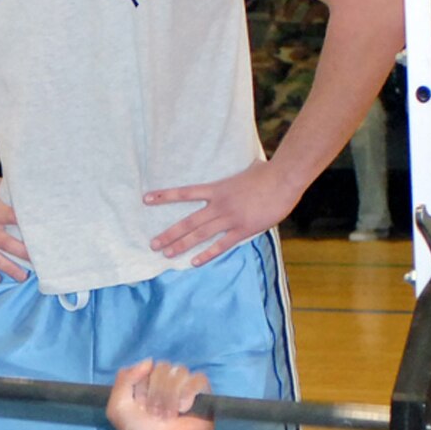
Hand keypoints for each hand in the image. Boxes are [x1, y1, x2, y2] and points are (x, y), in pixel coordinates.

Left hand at [106, 358, 211, 429]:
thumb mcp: (118, 408)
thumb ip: (124, 379)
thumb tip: (149, 361)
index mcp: (146, 384)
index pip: (148, 366)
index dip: (143, 384)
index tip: (140, 403)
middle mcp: (165, 384)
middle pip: (164, 367)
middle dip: (157, 392)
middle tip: (156, 414)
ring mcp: (185, 388)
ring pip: (180, 372)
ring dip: (171, 395)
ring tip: (170, 415)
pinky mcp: (203, 395)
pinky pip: (199, 378)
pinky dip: (189, 392)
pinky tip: (184, 408)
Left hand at [147, 160, 296, 264]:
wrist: (284, 179)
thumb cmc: (267, 173)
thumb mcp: (245, 169)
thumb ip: (235, 176)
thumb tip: (242, 167)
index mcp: (217, 189)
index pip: (185, 193)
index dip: (164, 196)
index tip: (146, 199)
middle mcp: (219, 205)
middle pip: (188, 222)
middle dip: (169, 233)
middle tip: (152, 244)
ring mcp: (230, 218)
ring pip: (200, 235)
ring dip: (181, 245)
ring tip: (166, 254)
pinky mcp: (243, 229)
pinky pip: (221, 245)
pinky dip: (207, 254)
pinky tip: (193, 262)